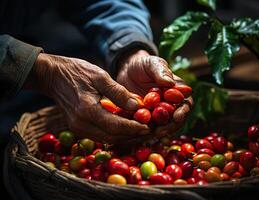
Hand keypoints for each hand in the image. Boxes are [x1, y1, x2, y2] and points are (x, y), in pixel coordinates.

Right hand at [27, 53, 149, 143]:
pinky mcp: (77, 129)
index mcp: (87, 110)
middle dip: (132, 136)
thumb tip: (137, 106)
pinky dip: (114, 135)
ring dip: (125, 138)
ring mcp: (77, 129)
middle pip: (112, 137)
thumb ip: (118, 92)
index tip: (148, 128)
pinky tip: (125, 129)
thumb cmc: (77, 72)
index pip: (116, 126)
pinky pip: (100, 136)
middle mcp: (81, 124)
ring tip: (140, 132)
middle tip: (149, 132)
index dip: (134, 128)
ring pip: (107, 140)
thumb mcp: (100, 76)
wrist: (54, 76)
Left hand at [117, 50, 192, 137]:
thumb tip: (170, 83)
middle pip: (175, 120)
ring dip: (157, 132)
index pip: (185, 104)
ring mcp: (157, 113)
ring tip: (150, 135)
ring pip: (162, 126)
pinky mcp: (144, 118)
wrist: (127, 70)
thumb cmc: (143, 65)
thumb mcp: (152, 63)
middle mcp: (169, 105)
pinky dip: (144, 132)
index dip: (183, 112)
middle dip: (169, 127)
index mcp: (177, 92)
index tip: (177, 116)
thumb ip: (161, 71)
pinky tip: (139, 136)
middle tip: (160, 131)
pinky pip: (146, 127)